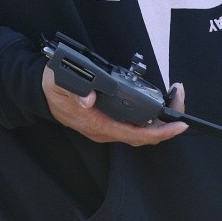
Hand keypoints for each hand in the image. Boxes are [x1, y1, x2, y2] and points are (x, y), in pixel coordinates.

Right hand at [42, 65, 188, 145]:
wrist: (41, 93)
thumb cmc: (53, 89)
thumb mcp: (59, 84)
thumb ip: (73, 91)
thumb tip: (88, 100)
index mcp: (98, 125)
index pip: (135, 134)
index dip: (160, 132)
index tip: (179, 125)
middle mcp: (106, 131)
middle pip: (144, 136)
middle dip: (167, 124)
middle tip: (180, 101)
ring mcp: (107, 127)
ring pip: (141, 132)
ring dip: (160, 120)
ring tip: (173, 99)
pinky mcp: (108, 121)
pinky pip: (134, 125)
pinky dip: (149, 117)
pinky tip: (157, 105)